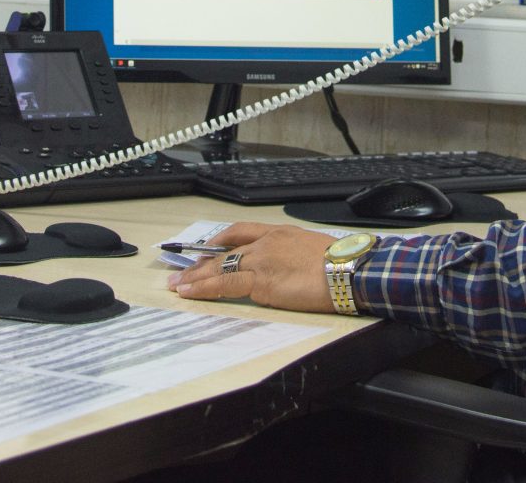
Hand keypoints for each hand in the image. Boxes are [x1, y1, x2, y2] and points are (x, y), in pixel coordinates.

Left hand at [164, 223, 335, 312]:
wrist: (348, 270)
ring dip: (195, 277)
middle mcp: (266, 243)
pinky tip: (190, 292)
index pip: (242, 231)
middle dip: (201, 262)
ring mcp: (261, 261)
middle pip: (225, 251)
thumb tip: (288, 267)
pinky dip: (203, 288)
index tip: (208, 247)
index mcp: (279, 232)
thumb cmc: (340, 263)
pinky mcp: (260, 282)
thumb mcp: (313, 249)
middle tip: (183, 271)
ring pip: (219, 267)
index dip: (221, 239)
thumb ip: (293, 255)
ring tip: (177, 285)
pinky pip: (224, 285)